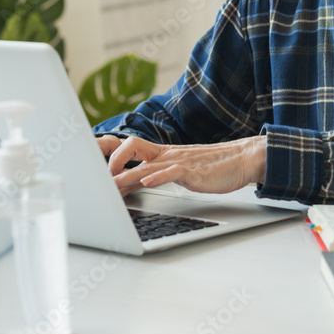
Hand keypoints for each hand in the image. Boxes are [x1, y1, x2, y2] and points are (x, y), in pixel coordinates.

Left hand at [104, 135, 266, 196]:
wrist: (242, 160)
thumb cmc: (214, 167)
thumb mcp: (181, 169)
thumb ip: (159, 174)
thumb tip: (135, 184)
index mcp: (163, 154)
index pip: (130, 147)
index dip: (109, 153)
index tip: (92, 167)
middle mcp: (167, 155)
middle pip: (131, 149)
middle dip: (110, 162)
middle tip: (96, 179)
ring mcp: (180, 162)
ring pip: (146, 164)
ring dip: (126, 175)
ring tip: (110, 186)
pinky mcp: (193, 172)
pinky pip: (172, 172)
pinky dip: (158, 177)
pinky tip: (148, 183)